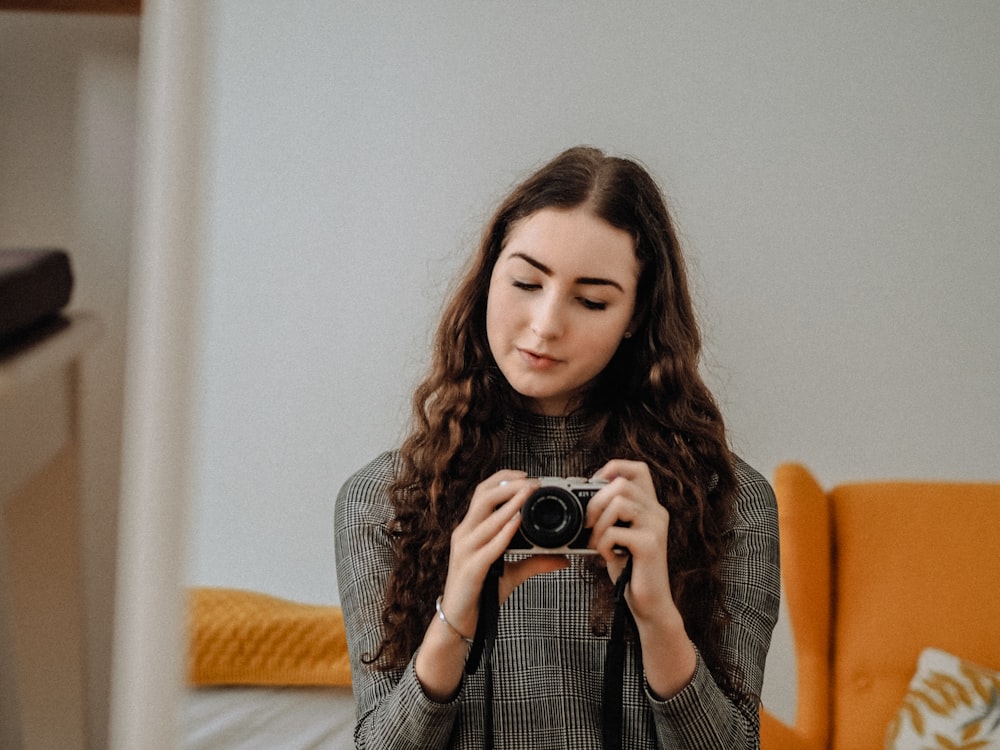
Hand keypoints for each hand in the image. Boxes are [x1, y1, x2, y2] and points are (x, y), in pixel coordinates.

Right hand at [439, 471, 566, 637]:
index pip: (483, 493)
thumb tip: (564, 558)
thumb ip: (535, 562)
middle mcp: (464, 534)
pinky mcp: (470, 569)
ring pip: (486, 518)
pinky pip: (489, 546)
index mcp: (471, 530)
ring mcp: (465, 551)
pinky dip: (505, 532)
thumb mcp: (511, 573)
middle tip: (534, 482)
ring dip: (510, 503)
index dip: (504, 480)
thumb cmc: (481, 593)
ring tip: (529, 493)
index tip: (527, 475)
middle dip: (509, 485)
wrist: (459, 621)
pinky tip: (518, 523)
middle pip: (483, 496)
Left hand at [586, 460, 673, 619]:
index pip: (638, 469)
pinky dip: (602, 544)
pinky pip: (615, 532)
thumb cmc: (630, 569)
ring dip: (598, 524)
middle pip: (622, 483)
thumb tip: (581, 498)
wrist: (649, 604)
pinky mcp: (650, 545)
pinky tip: (607, 556)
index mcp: (649, 506)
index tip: (594, 488)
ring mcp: (656, 527)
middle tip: (588, 524)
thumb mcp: (618, 535)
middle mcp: (657, 512)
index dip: (613, 469)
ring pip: (619, 502)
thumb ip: (610, 515)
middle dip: (595, 501)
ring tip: (597, 542)